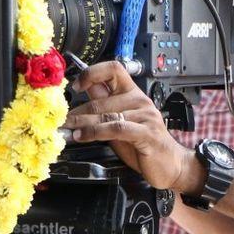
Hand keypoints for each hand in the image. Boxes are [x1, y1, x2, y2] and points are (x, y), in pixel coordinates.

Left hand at [65, 62, 201, 193]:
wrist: (170, 164)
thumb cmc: (144, 145)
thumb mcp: (120, 122)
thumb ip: (105, 107)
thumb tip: (83, 93)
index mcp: (133, 93)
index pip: (114, 69)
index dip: (93, 73)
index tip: (77, 85)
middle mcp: (140, 100)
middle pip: (102, 98)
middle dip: (77, 111)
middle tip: (62, 120)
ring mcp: (145, 115)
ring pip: (106, 114)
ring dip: (82, 123)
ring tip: (69, 130)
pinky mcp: (146, 133)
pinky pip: (116, 128)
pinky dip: (95, 132)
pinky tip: (83, 136)